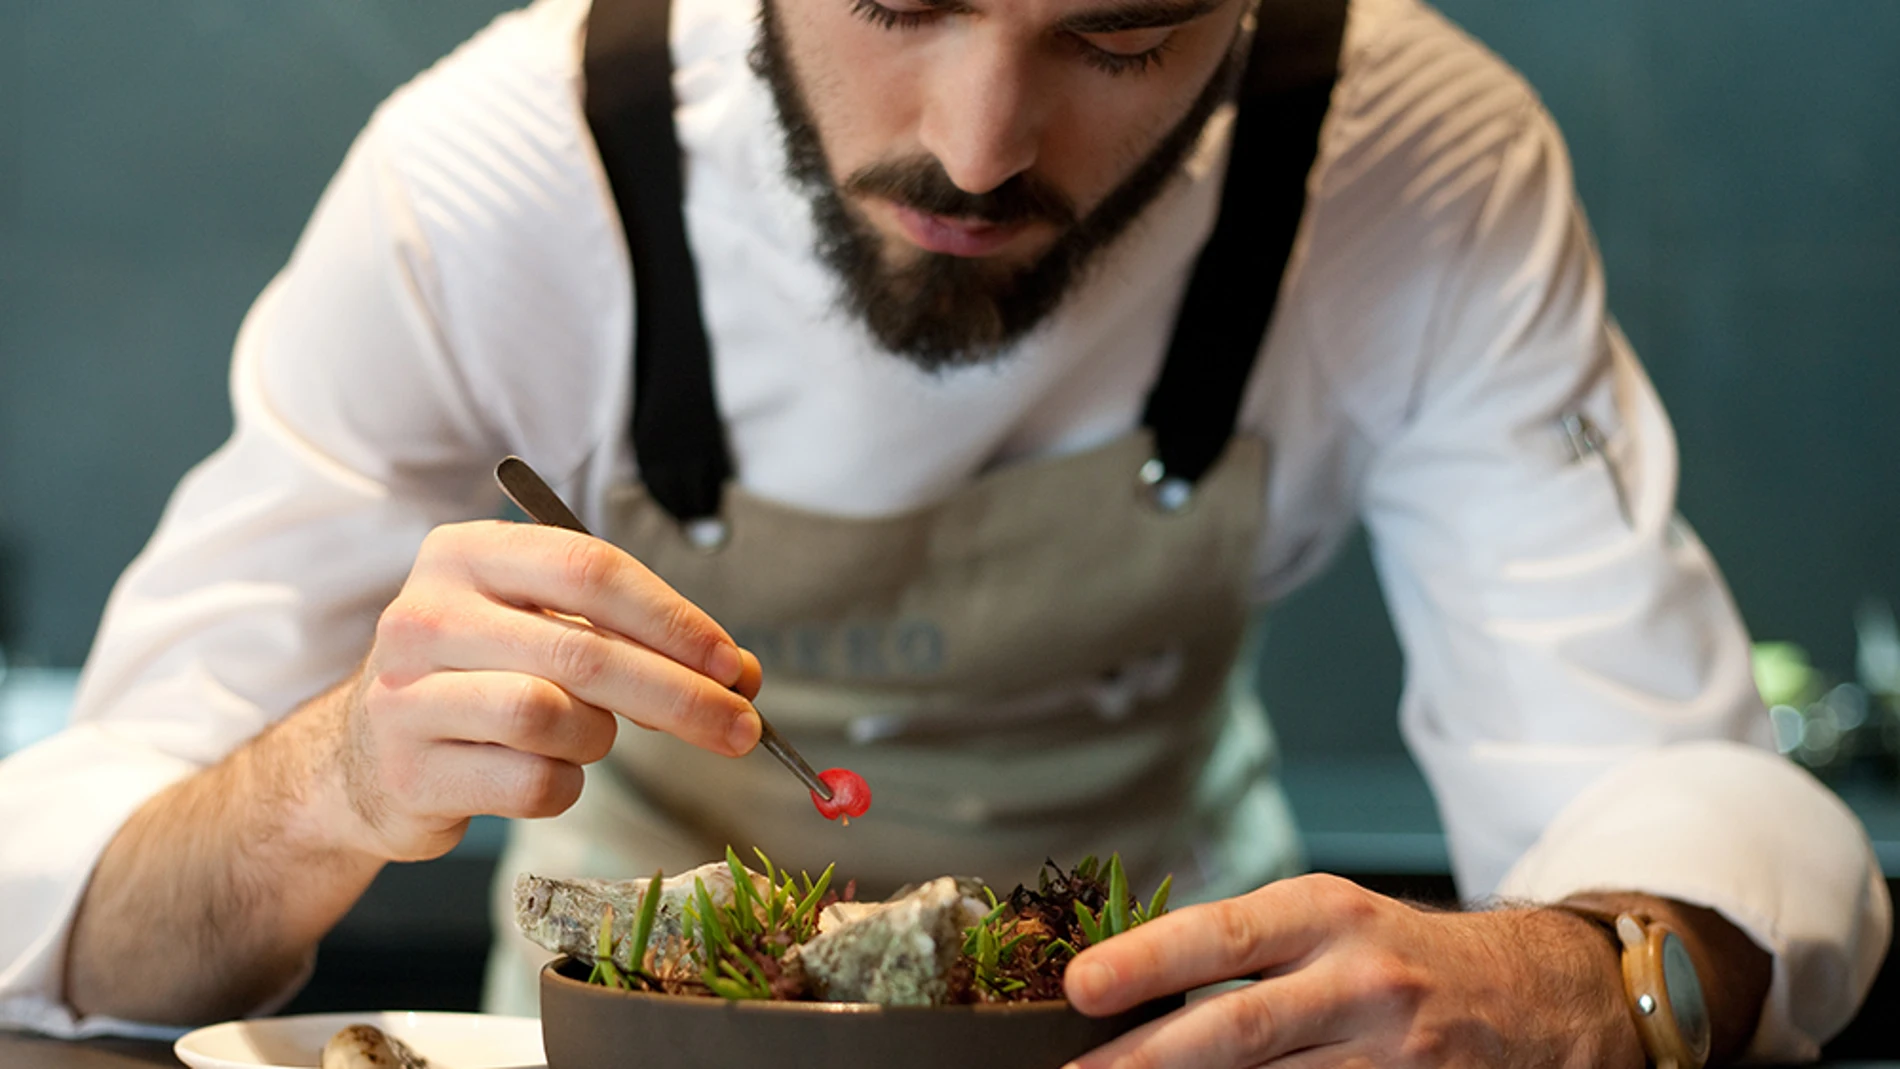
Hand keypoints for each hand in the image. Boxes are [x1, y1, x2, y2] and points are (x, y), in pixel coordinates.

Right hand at [326, 520, 762, 860]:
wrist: (365, 758)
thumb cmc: (482, 680)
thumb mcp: (550, 634)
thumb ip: (640, 642)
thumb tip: (742, 677)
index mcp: (466, 554)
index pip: (590, 569)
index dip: (674, 619)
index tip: (733, 665)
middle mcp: (425, 614)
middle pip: (586, 652)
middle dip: (681, 696)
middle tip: (742, 728)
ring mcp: (406, 695)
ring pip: (554, 717)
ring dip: (599, 738)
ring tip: (586, 738)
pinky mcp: (409, 772)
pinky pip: (532, 784)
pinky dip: (565, 785)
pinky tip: (544, 773)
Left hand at [1062, 874, 1642, 1068]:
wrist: (1529, 995)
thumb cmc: (1395, 954)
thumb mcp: (1325, 921)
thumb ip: (1241, 946)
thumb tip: (1126, 983)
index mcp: (1324, 913)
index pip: (1221, 935)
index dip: (1146, 961)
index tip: (1080, 985)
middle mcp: (1357, 979)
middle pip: (1237, 1027)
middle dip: (1147, 1056)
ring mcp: (1387, 1052)